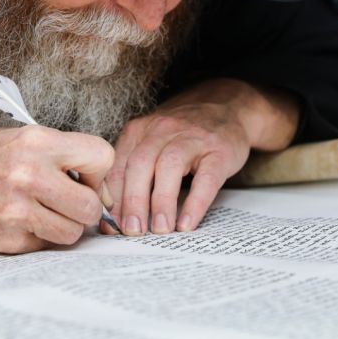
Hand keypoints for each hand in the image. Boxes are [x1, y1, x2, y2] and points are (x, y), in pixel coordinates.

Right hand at [0, 126, 113, 253]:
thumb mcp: (22, 140)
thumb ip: (63, 156)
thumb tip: (103, 190)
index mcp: (37, 142)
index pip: (101, 156)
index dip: (99, 172)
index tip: (86, 179)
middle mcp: (28, 174)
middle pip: (91, 206)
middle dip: (87, 208)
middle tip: (72, 204)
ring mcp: (17, 210)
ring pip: (73, 233)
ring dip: (66, 227)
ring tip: (47, 214)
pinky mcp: (9, 238)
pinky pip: (46, 245)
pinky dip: (41, 237)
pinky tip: (23, 222)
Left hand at [106, 79, 297, 236]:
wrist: (227, 108)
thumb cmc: (183, 135)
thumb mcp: (152, 143)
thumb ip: (133, 172)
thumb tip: (114, 218)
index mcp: (139, 131)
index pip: (118, 165)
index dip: (112, 198)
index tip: (110, 226)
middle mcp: (163, 130)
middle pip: (140, 164)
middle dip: (133, 200)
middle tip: (132, 230)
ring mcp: (192, 138)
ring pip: (169, 167)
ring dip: (161, 201)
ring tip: (159, 230)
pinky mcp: (219, 151)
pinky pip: (205, 178)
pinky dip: (195, 203)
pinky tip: (186, 223)